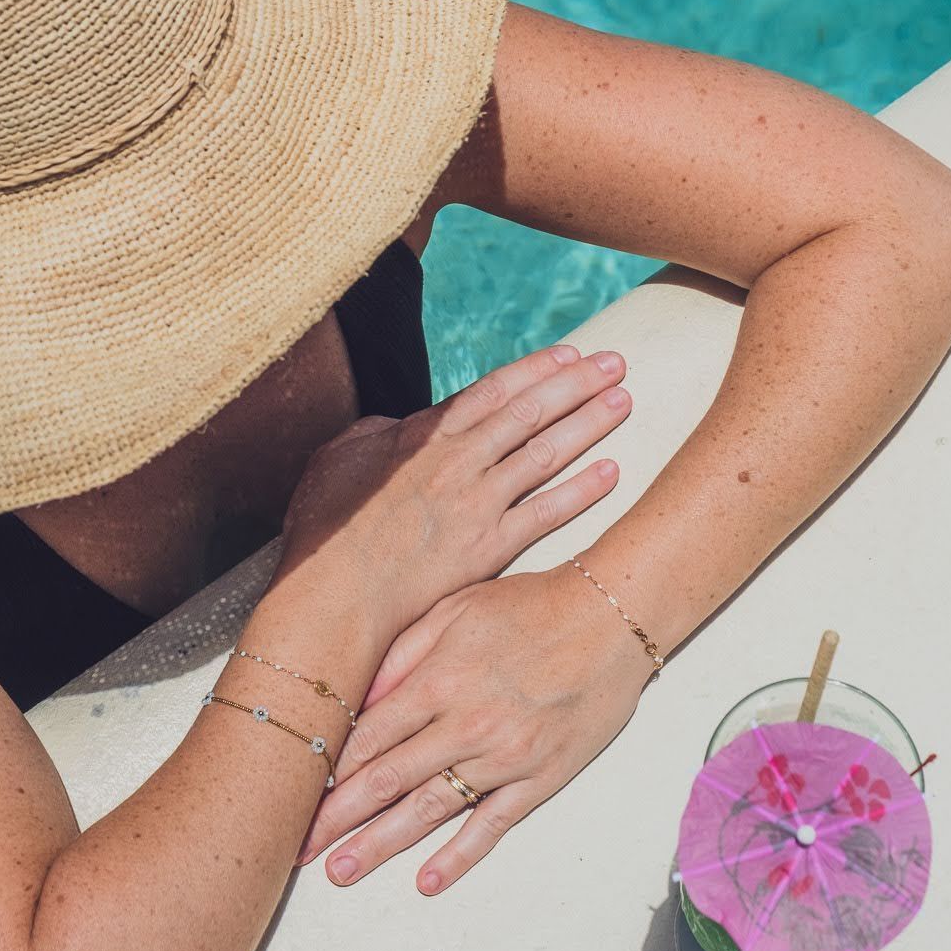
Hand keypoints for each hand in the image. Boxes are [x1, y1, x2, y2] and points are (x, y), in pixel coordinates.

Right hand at [274, 343, 632, 639]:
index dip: (536, 370)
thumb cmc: (326, 531)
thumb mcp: (338, 460)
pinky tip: (611, 472)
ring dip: (589, 424)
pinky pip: (547, 514)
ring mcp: (478, 504)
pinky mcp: (490, 548)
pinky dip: (581, 491)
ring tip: (623, 401)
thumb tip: (397, 424)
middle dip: (577, 384)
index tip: (570, 355)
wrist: (336, 595)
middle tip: (616, 364)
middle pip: (530, 412)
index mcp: (424, 436)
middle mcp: (460, 462)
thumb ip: (374, 433)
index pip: (493, 391)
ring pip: (546, 453)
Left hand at [295, 564, 652, 891]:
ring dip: (381, 844)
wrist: (609, 617)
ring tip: (342, 872)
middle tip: (299, 848)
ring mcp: (504, 755)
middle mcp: (466, 723)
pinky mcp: (540, 776)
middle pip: (387, 780)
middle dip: (338, 819)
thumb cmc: (531, 606)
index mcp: (439, 680)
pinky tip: (427, 880)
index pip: (369, 738)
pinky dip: (459, 855)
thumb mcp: (456, 609)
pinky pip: (493, 823)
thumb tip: (357, 699)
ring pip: (430, 809)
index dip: (329, 772)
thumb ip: (403, 654)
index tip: (297, 796)